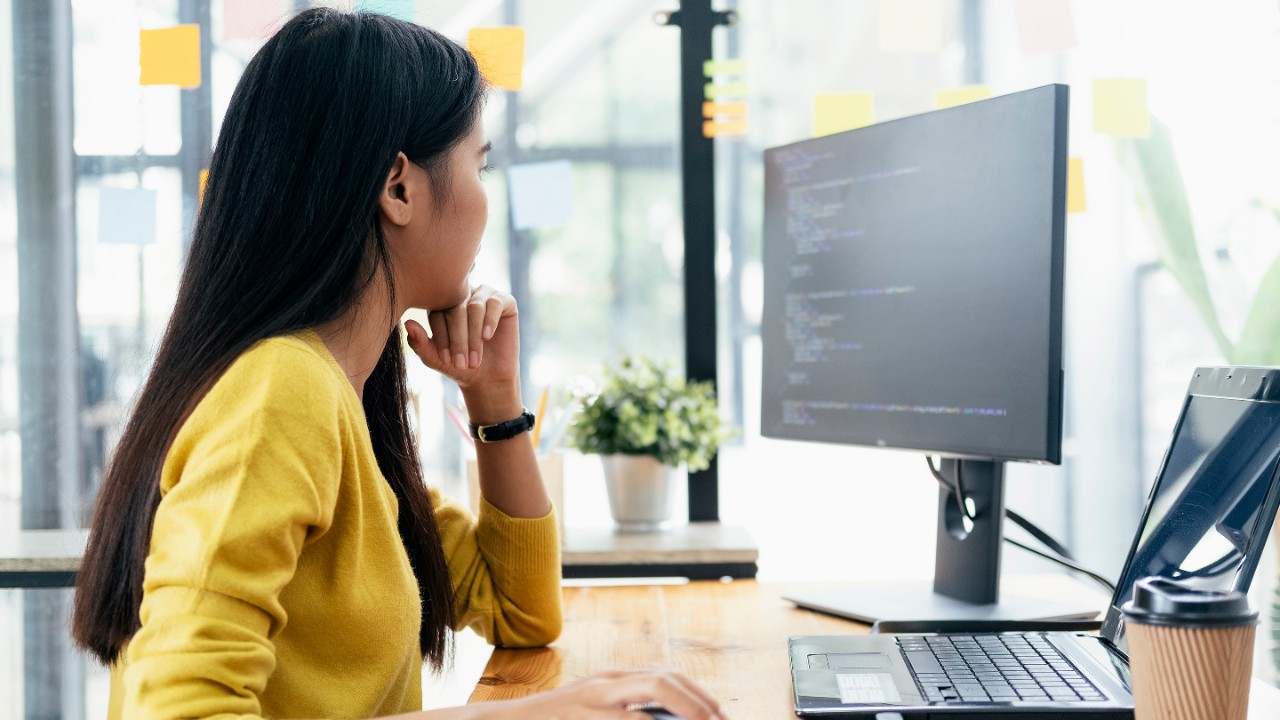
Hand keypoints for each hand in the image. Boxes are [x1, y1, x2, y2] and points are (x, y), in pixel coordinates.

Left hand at [405, 285, 519, 392]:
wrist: (488, 378)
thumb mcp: (435, 358)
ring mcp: (484, 295)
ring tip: (474, 359)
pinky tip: (487, 337)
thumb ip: (420, 342)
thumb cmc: (458, 366)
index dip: (440, 335)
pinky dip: (490, 321)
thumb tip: (407, 323)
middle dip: (458, 338)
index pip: (437, 311)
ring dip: (474, 335)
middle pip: (456, 307)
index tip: (444, 359)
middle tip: (460, 363)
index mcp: (442, 304)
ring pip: (475, 306)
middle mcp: (463, 295)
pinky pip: (495, 302)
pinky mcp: (504, 300)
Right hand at [488, 670, 725, 719]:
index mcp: (612, 680)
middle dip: (698, 700)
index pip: (665, 677)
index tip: (719, 715)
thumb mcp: (595, 712)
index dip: (697, 695)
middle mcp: (605, 682)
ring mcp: (592, 697)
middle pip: (663, 679)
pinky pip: (624, 718)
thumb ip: (629, 714)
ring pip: (650, 688)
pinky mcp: (582, 713)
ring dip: (684, 707)